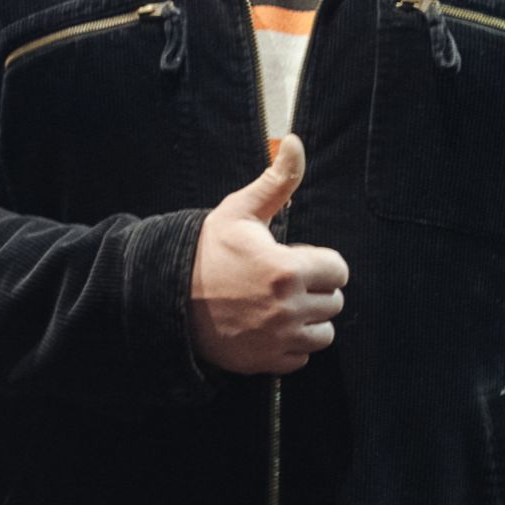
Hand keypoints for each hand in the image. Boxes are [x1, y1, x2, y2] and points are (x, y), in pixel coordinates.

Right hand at [187, 136, 349, 374]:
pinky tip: (269, 326)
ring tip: (279, 304)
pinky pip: (301, 357)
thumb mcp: (239, 212)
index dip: (319, 261)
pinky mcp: (267, 362)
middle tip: (283, 281)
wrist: (166, 297)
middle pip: (333, 302)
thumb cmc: (206, 252)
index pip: (338, 270)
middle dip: (314, 289)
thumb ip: (277, 180)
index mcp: (287, 270)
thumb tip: (296, 142)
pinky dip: (291, 344)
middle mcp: (288, 308)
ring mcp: (278, 339)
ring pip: (323, 333)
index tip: (294, 258)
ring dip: (308, 319)